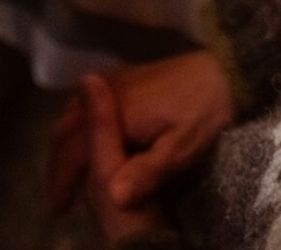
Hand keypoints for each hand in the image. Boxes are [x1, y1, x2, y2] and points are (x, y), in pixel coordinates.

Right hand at [49, 51, 236, 213]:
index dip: (62, 181)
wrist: (224, 70)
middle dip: (56, 165)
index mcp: (114, 113)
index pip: (74, 150)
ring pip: (71, 114)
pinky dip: (75, 126)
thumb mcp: (181, 148)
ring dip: (62, 146)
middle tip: (57, 197)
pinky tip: (83, 140)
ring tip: (65, 174)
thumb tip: (112, 198)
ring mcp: (111, 83)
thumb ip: (147, 171)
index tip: (57, 209)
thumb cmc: (205, 112)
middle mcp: (104, 94)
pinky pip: (83, 102)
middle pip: (65, 130)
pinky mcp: (122, 79)